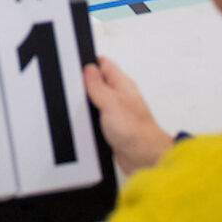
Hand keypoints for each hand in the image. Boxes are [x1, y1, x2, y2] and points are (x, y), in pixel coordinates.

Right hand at [82, 58, 172, 174]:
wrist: (144, 157)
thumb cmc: (136, 130)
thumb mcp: (110, 101)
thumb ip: (97, 84)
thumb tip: (88, 70)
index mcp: (121, 83)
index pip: (103, 63)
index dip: (89, 64)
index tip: (77, 70)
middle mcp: (120, 95)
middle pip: (98, 81)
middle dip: (85, 85)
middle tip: (79, 92)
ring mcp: (117, 110)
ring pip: (96, 100)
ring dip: (88, 105)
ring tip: (85, 110)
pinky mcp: (113, 126)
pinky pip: (98, 117)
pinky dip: (91, 120)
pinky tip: (89, 124)